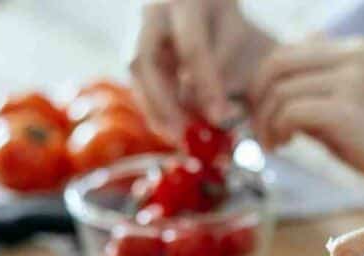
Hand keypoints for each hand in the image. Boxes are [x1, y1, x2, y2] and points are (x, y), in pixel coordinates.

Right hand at [131, 0, 275, 137]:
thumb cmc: (218, 9)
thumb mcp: (231, 27)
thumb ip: (223, 63)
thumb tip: (213, 110)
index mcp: (185, 2)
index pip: (193, 48)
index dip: (205, 85)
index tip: (219, 117)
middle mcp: (152, 11)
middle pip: (146, 60)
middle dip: (163, 103)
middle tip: (181, 135)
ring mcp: (136, 26)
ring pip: (135, 71)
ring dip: (153, 107)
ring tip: (176, 135)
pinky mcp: (132, 43)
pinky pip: (138, 77)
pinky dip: (152, 103)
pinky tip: (169, 123)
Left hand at [248, 36, 363, 202]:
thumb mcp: (343, 106)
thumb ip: (311, 91)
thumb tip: (262, 90)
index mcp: (356, 48)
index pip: (290, 50)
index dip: (266, 81)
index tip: (265, 113)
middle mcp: (355, 55)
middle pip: (278, 62)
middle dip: (257, 97)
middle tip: (259, 128)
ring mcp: (352, 80)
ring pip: (281, 90)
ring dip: (266, 121)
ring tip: (274, 144)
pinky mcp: (346, 109)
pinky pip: (291, 112)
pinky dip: (278, 130)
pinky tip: (285, 146)